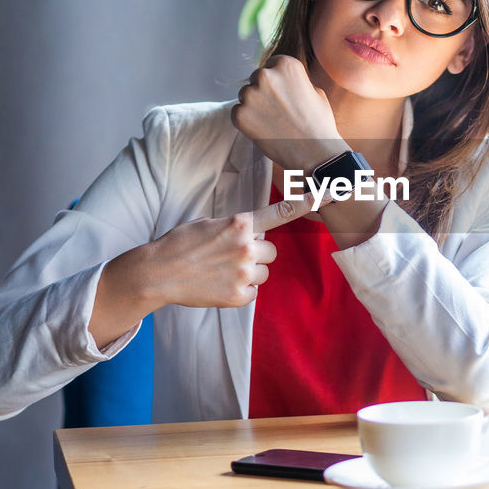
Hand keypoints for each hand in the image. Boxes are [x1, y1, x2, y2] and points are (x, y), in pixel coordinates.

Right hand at [142, 198, 318, 308]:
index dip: (308, 202)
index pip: (281, 212)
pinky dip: (241, 290)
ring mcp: (244, 273)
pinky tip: (219, 284)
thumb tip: (252, 234)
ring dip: (249, 272)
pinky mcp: (239, 296)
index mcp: (239, 224)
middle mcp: (247, 247)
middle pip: (272, 250)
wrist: (157, 273)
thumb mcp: (208, 224)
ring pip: (264, 272)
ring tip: (221, 271)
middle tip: (231, 255)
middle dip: (257, 253)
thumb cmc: (180, 244)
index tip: (330, 193)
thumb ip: (235, 227)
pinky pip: (253, 291)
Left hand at [231, 55, 347, 171]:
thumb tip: (281, 80)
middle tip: (278, 111)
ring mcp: (250, 95)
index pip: (271, 65)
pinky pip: (237, 113)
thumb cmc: (318, 123)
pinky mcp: (239, 114)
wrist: (314, 153)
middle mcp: (265, 75)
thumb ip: (295, 81)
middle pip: (256, 79)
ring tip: (274, 123)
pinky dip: (247, 121)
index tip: (283, 95)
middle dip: (264, 92)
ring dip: (254, 106)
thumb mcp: (315, 91)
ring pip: (245, 96)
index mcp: (286, 64)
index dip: (277, 81)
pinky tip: (265, 131)